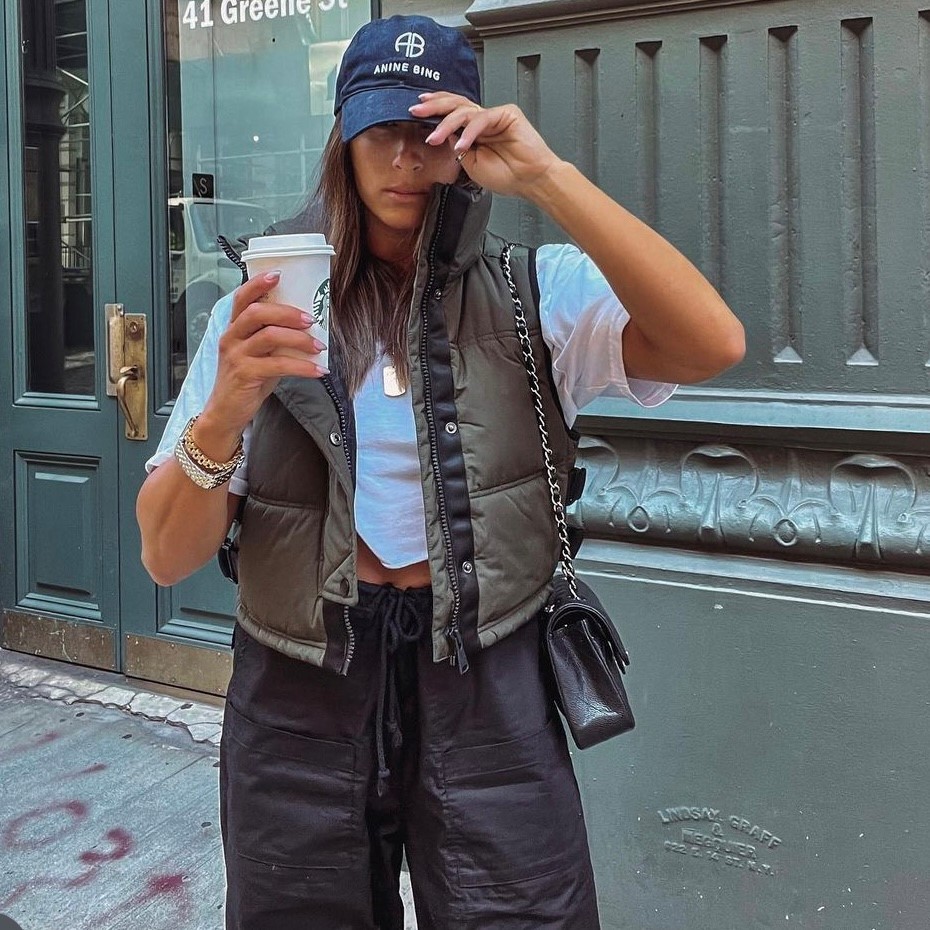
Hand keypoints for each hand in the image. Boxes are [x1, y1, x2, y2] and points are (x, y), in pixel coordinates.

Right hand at [201, 271, 326, 438]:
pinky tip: (318, 370)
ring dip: (299, 339)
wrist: (227, 412)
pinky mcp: (245, 375)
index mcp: (235, 328)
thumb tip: (309, 326)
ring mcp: (237, 356)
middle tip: (311, 319)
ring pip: (269, 336)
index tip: (279, 274)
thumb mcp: (259, 353)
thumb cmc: (247, 380)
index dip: (258, 283)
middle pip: (257, 312)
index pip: (242, 297)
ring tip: (319, 346)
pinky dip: (302, 367)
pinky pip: (278, 365)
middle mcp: (232, 337)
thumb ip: (274, 337)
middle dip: (287, 312)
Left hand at [410, 93, 563, 200]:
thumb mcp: (470, 164)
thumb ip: (457, 147)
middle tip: (416, 110)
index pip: (451, 114)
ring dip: (446, 124)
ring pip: (465, 111)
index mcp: (475, 131)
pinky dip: (470, 132)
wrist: (530, 181)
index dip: (434, 110)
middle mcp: (483, 121)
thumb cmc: (507, 176)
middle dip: (433, 107)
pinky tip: (462, 145)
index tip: (416, 111)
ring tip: (434, 138)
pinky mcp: (506, 114)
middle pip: (455, 105)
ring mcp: (494, 116)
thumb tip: (444, 133)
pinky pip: (482, 119)